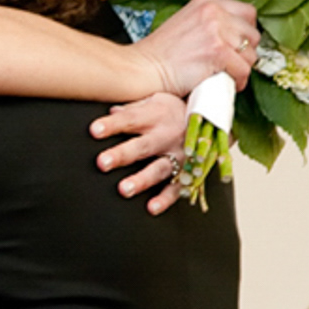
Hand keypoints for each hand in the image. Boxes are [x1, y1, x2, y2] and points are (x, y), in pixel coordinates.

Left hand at [89, 93, 186, 214]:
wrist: (214, 117)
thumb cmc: (175, 109)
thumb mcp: (156, 100)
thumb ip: (133, 107)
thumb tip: (111, 111)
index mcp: (156, 115)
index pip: (130, 119)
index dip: (112, 125)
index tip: (94, 131)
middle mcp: (166, 136)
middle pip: (141, 146)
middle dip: (122, 154)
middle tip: (102, 163)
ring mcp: (179, 155)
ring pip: (158, 169)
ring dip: (141, 179)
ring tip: (124, 190)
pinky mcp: (187, 172)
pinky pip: (176, 188)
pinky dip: (165, 199)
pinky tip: (151, 208)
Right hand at [134, 0, 259, 93]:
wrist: (142, 69)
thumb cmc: (159, 54)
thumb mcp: (186, 23)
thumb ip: (209, 24)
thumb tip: (233, 38)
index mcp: (207, 3)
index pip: (247, 13)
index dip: (245, 33)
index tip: (238, 46)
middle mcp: (214, 13)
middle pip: (252, 34)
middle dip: (245, 53)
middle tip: (232, 64)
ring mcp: (217, 32)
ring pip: (250, 55)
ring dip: (241, 69)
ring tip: (226, 76)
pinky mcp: (218, 53)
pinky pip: (243, 71)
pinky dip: (237, 82)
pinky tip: (225, 84)